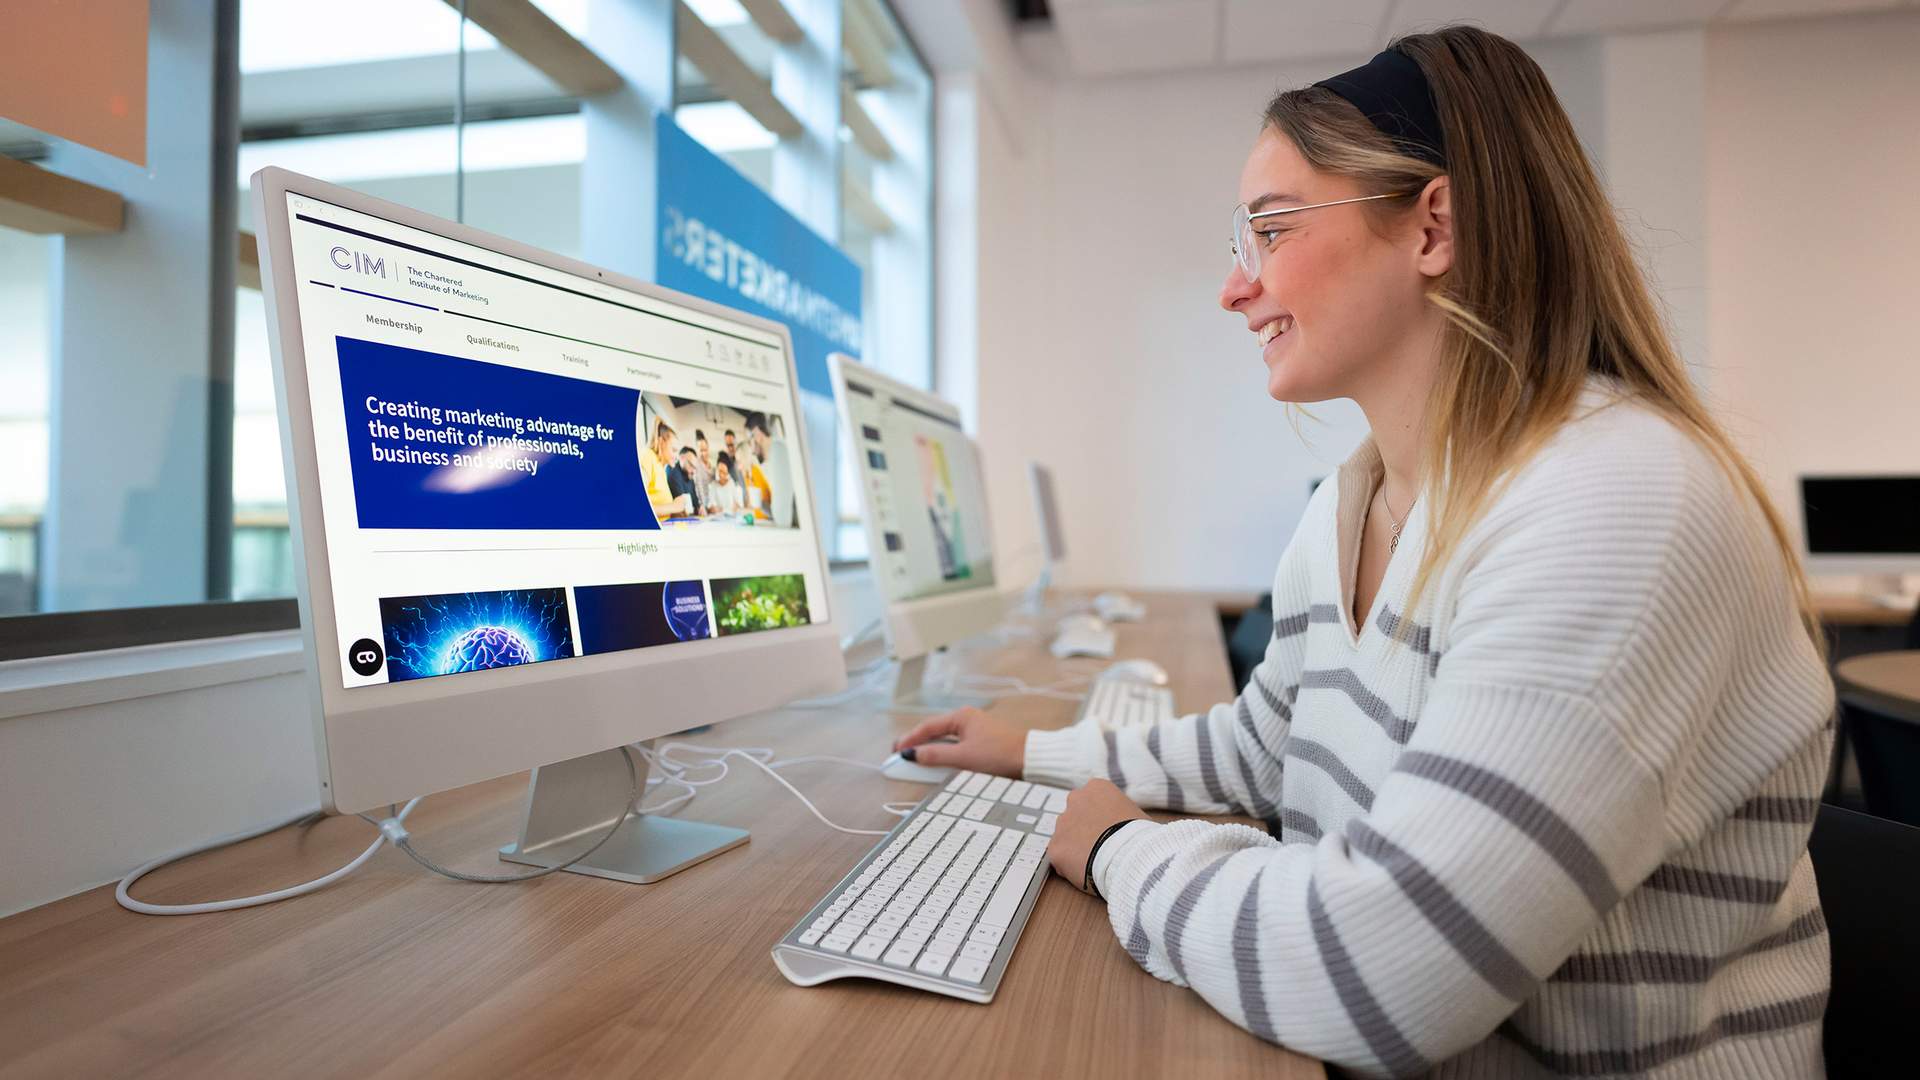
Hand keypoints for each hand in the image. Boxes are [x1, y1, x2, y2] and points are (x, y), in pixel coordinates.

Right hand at [893, 707, 1025, 777]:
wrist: (1031, 760)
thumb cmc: (1001, 754)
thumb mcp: (963, 757)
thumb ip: (935, 756)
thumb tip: (912, 754)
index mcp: (961, 717)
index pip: (927, 727)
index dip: (909, 740)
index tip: (895, 752)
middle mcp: (966, 720)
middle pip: (934, 733)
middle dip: (916, 746)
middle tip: (899, 758)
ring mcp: (974, 731)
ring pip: (944, 742)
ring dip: (930, 753)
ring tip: (914, 764)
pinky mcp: (981, 743)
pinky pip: (955, 748)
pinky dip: (943, 757)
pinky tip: (938, 767)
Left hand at [1046, 778, 1147, 892]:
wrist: (1131, 856)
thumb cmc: (1141, 836)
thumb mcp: (1136, 814)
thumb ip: (1120, 814)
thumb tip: (1123, 825)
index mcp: (1096, 788)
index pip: (1092, 801)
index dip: (1100, 819)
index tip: (1108, 832)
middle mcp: (1075, 800)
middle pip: (1075, 817)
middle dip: (1083, 831)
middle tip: (1100, 848)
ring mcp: (1062, 824)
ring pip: (1065, 838)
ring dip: (1076, 849)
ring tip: (1095, 862)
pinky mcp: (1055, 848)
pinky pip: (1060, 859)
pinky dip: (1070, 867)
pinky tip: (1086, 873)